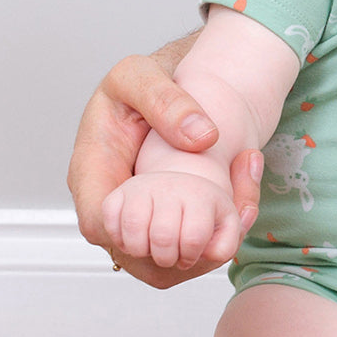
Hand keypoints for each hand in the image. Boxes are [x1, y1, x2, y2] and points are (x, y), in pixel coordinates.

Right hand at [68, 49, 262, 287]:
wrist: (167, 90)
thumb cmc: (142, 81)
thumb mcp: (142, 74)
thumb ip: (165, 100)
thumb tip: (200, 138)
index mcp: (92, 169)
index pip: (99, 225)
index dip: (136, 236)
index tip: (183, 219)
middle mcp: (111, 202)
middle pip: (134, 256)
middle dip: (185, 251)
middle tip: (232, 218)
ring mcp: (136, 216)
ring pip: (164, 262)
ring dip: (208, 249)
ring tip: (244, 208)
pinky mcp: (161, 221)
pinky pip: (185, 248)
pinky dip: (216, 239)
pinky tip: (242, 207)